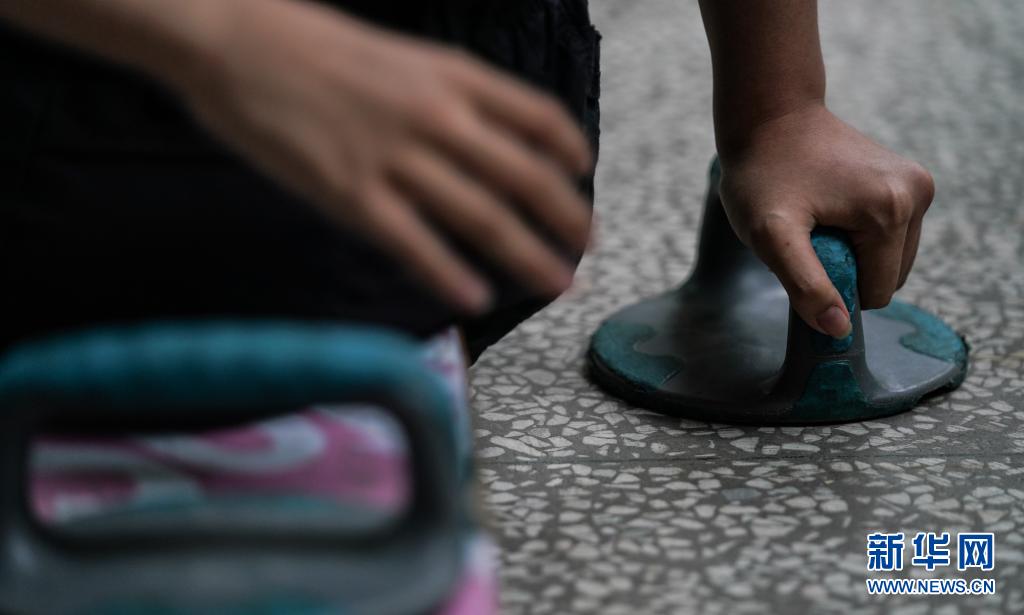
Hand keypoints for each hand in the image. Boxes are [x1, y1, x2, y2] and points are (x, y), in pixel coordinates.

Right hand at [166, 0, 592, 312]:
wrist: (230, 39)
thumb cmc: (307, 44)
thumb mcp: (396, 55)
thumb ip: (443, 95)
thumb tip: (481, 138)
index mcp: (451, 74)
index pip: (539, 116)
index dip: (570, 152)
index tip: (581, 177)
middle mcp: (437, 116)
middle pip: (527, 176)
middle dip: (567, 219)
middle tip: (587, 249)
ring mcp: (396, 157)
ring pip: (484, 217)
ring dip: (530, 257)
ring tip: (558, 284)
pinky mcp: (351, 195)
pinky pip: (416, 245)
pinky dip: (451, 277)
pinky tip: (477, 300)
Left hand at [717, 104, 934, 337]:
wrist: (769, 117)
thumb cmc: (762, 175)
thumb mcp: (770, 235)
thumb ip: (805, 284)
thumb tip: (839, 328)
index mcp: (892, 211)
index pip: (875, 293)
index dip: (833, 286)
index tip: (804, 253)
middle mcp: (917, 194)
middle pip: (888, 276)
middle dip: (846, 268)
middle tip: (808, 234)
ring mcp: (918, 184)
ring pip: (891, 258)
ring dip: (853, 253)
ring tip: (817, 218)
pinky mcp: (911, 180)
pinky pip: (890, 235)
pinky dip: (860, 234)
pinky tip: (830, 208)